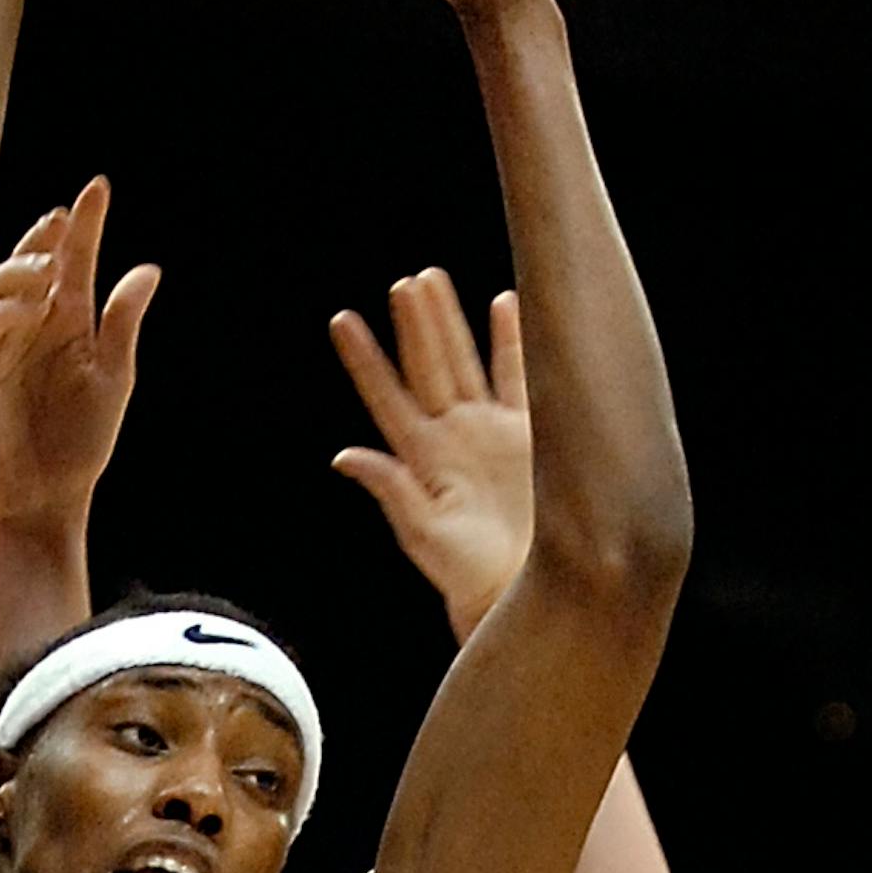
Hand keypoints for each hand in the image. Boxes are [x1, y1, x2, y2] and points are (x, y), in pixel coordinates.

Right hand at [0, 179, 157, 531]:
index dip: (84, 224)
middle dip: (43, 240)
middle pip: (30, 263)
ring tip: (47, 275)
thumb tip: (149, 269)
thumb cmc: (80, 444)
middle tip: (61, 226)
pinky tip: (20, 310)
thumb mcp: (114, 377)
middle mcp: (31, 325)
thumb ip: (123, 322)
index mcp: (68, 322)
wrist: (46, 498)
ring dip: (20, 272)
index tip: (97, 188)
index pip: (74, 261)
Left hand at [329, 270, 531, 638]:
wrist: (526, 593)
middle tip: (405, 281)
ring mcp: (490, 433)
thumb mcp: (426, 535)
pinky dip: (512, 341)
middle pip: (429, 368)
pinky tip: (506, 303)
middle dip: (415, 325)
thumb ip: (390, 491)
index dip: (365, 360)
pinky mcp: (530, 436)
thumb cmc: (472, 577)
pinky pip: (519, 378)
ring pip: (467, 363)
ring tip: (433, 279)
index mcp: (422, 460)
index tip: (341, 320)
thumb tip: (344, 455)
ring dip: (451, 322)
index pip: (387, 397)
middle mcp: (453, 439)